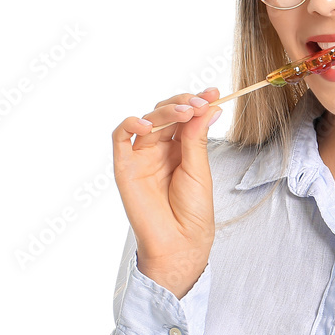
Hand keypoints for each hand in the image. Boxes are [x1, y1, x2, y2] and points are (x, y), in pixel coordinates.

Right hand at [112, 87, 222, 298]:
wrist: (180, 241)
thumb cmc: (193, 210)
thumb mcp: (199, 169)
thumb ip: (198, 138)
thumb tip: (209, 107)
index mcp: (181, 149)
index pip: (185, 117)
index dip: (197, 102)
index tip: (214, 93)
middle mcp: (160, 149)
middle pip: (166, 114)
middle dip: (183, 103)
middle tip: (200, 102)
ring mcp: (141, 156)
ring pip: (147, 121)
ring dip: (165, 112)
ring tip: (185, 112)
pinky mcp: (124, 167)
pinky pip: (120, 138)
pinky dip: (131, 125)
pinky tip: (148, 126)